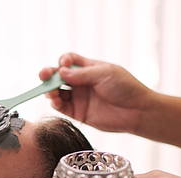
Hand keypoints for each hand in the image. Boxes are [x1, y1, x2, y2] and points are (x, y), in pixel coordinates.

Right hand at [39, 53, 155, 133]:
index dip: (63, 61)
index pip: (69, 61)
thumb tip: (60, 72)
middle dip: (49, 74)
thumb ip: (81, 74)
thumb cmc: (126, 88)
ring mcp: (79, 98)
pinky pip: (61, 106)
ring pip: (57, 92)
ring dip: (50, 90)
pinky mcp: (78, 113)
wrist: (137, 111)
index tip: (63, 64)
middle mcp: (82, 82)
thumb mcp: (104, 74)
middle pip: (58, 76)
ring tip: (50, 91)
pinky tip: (55, 100)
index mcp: (89, 69)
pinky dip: (55, 103)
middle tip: (43, 76)